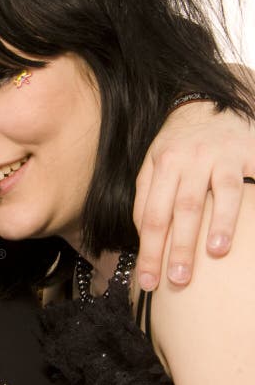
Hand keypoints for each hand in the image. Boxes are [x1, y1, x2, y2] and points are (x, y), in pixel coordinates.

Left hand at [134, 101, 254, 290]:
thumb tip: (141, 237)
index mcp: (162, 167)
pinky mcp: (250, 152)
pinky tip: (253, 223)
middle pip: (182, 209)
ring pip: (221, 192)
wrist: (206, 102)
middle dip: (180, 247)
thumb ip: (146, 198)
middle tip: (178, 280)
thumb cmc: (176, 145)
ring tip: (216, 252)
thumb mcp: (152, 165)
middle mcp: (190, 160)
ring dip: (219, 223)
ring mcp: (223, 156)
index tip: (148, 282)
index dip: (148, 251)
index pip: (151, 216)